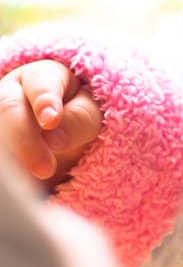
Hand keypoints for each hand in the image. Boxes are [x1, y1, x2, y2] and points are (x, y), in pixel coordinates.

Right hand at [0, 61, 101, 185]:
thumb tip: (55, 140)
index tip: (51, 120)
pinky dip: (7, 173)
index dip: (44, 101)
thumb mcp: (90, 115)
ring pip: (0, 136)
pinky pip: (1, 163)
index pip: (40, 84)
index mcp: (40, 77)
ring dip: (13, 159)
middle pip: (8, 108)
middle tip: (44, 169)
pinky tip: (18, 188)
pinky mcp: (0, 148)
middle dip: (24, 139)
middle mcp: (11, 93)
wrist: (65, 138)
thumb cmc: (79, 118)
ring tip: (31, 182)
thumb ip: (78, 121)